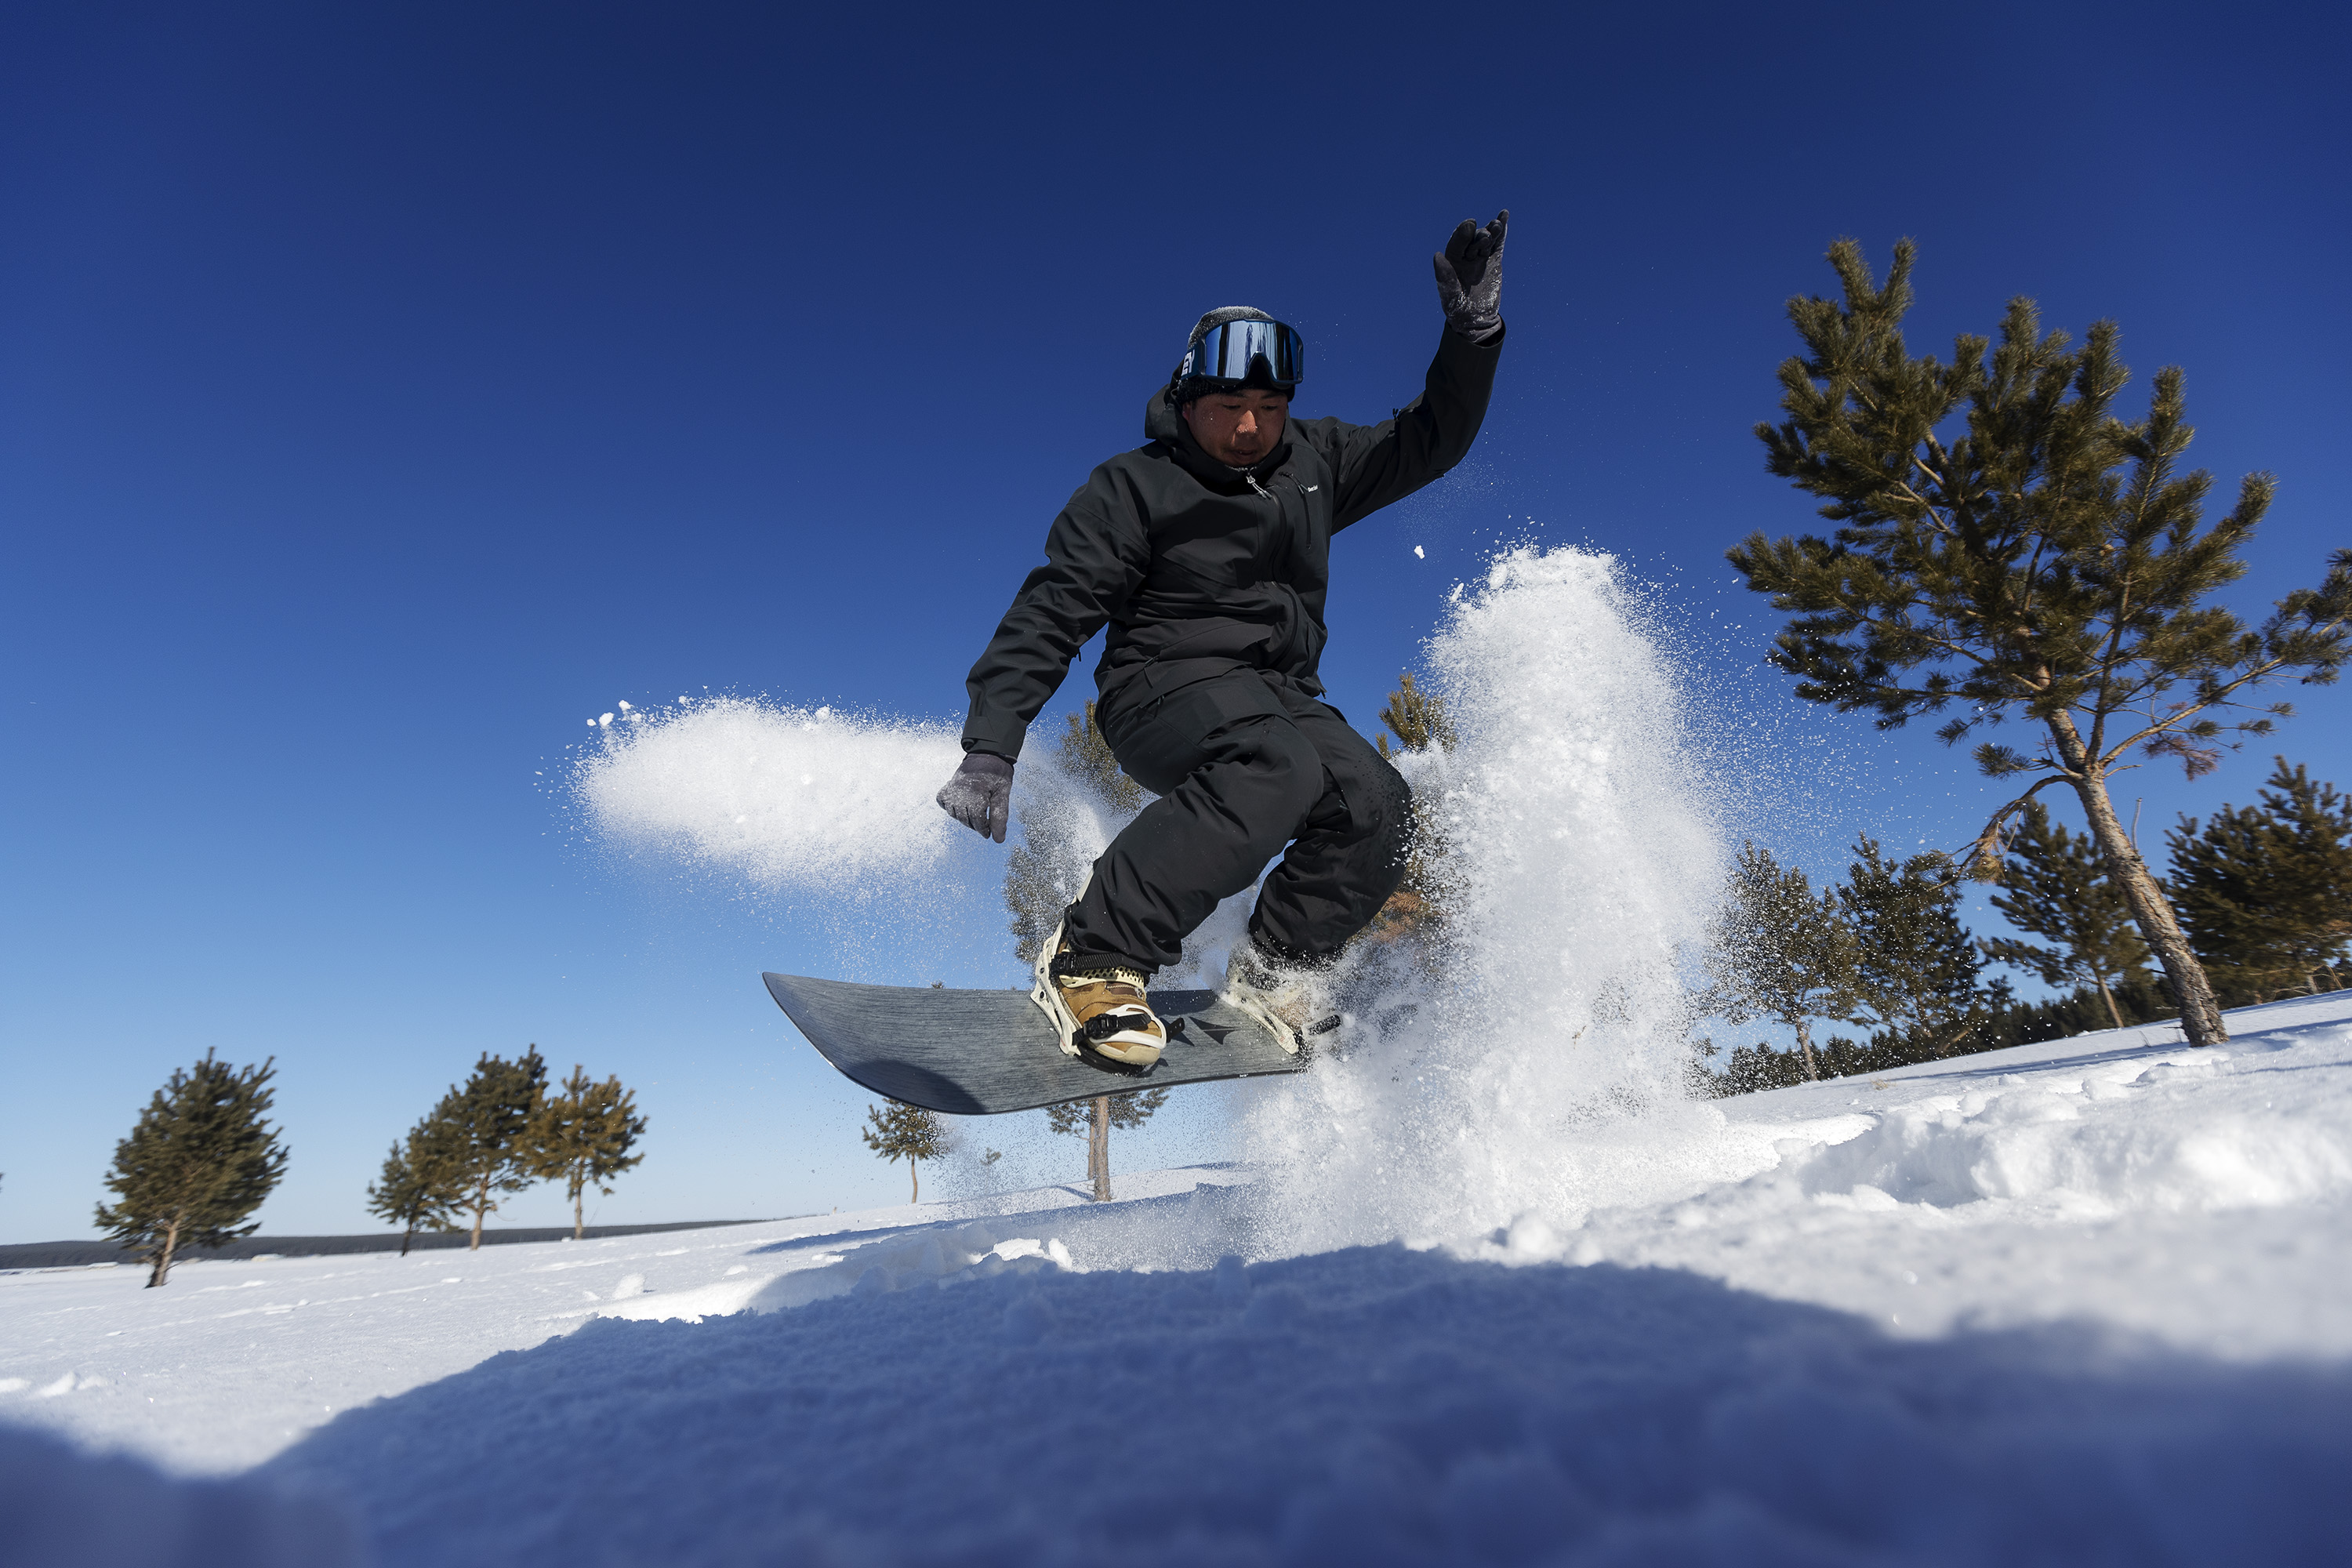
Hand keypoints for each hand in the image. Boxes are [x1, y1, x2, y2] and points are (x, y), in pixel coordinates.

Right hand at [936, 752, 1014, 842]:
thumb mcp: (1003, 794)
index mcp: (976, 794)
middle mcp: (961, 792)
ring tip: (975, 815)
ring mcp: (952, 788)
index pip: (976, 821)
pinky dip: (949, 807)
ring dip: (963, 818)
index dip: (983, 830)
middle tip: (984, 823)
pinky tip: (960, 806)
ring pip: (953, 813)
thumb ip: (1000, 816)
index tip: (988, 833)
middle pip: (965, 819)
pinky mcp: (948, 786)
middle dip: (975, 825)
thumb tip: (999, 840)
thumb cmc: (997, 774)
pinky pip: (942, 801)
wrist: (988, 754)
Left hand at [1432, 209, 1507, 341]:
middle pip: (1472, 239)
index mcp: (1452, 262)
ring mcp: (1480, 257)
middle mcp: (1465, 256)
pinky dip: (1501, 232)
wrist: (1477, 320)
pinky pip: (1498, 244)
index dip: (1462, 233)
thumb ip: (1444, 277)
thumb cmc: (1459, 310)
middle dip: (1478, 234)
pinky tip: (1504, 216)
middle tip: (1484, 236)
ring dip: (1491, 230)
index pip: (1456, 243)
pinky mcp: (1494, 261)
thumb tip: (1437, 255)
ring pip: (1486, 239)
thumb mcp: (1451, 296)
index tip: (1470, 224)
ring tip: (1496, 224)